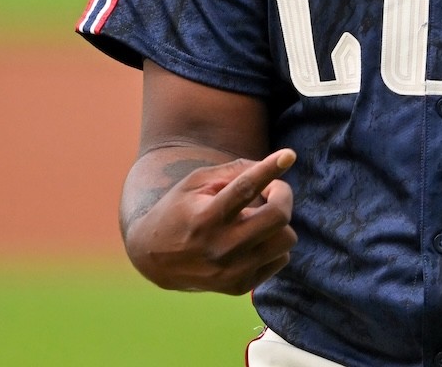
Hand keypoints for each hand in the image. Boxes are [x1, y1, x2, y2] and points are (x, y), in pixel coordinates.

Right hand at [125, 149, 298, 293]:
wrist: (153, 259)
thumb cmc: (180, 210)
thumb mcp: (196, 183)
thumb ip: (234, 171)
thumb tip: (275, 165)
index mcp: (206, 217)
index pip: (244, 189)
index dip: (269, 169)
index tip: (289, 155)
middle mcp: (220, 247)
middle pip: (277, 217)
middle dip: (283, 195)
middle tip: (273, 190)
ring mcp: (231, 271)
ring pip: (286, 240)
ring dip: (279, 223)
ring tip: (258, 218)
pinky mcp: (239, 286)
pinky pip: (281, 259)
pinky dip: (273, 244)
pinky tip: (253, 240)